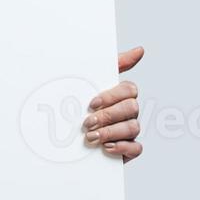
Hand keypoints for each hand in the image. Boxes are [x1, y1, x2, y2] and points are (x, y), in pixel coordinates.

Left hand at [82, 46, 144, 162]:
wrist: (60, 138)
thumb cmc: (76, 106)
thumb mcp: (87, 81)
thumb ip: (114, 64)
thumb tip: (140, 50)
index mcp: (119, 94)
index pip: (129, 89)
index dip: (112, 96)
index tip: (92, 103)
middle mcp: (126, 111)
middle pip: (132, 108)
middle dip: (108, 115)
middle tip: (87, 123)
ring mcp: (128, 130)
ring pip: (134, 128)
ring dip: (111, 132)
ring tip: (91, 137)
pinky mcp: (127, 149)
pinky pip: (137, 148)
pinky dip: (123, 148)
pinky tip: (107, 147)